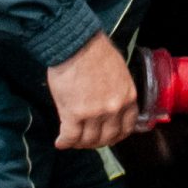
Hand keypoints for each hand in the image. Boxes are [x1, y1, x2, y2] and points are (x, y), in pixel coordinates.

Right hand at [47, 34, 139, 148]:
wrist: (76, 44)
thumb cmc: (95, 51)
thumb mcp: (118, 72)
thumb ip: (118, 91)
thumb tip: (110, 101)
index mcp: (128, 97)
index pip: (126, 127)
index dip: (116, 135)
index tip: (107, 137)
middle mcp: (114, 109)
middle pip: (107, 137)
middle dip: (96, 142)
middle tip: (87, 141)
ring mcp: (94, 114)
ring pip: (88, 139)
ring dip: (79, 143)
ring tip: (72, 140)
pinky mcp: (74, 114)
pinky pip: (70, 137)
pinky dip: (64, 142)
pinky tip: (60, 142)